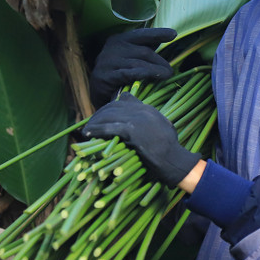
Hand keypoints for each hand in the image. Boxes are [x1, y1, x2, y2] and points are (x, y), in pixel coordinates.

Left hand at [82, 93, 201, 186]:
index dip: (110, 107)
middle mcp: (142, 110)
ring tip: (86, 130)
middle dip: (99, 114)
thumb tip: (141, 123)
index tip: (102, 115)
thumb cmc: (171, 149)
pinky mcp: (131, 130)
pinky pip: (108, 127)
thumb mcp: (164, 128)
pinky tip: (88, 134)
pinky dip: (96, 130)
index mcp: (149, 109)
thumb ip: (151, 120)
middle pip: (113, 106)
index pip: (124, 99)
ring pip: (109, 115)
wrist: (174, 159)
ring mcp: (136, 119)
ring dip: (94, 122)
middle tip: (91, 124)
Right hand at [89, 28, 176, 105]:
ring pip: (138, 63)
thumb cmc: (119, 73)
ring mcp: (107, 61)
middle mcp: (113, 47)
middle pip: (144, 52)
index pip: (142, 35)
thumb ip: (145, 49)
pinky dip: (141, 75)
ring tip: (167, 75)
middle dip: (160, 61)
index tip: (173, 34)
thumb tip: (169, 38)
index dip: (158, 34)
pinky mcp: (104, 76)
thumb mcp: (131, 58)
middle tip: (170, 71)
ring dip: (155, 70)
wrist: (98, 94)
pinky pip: (127, 74)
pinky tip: (150, 76)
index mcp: (120, 39)